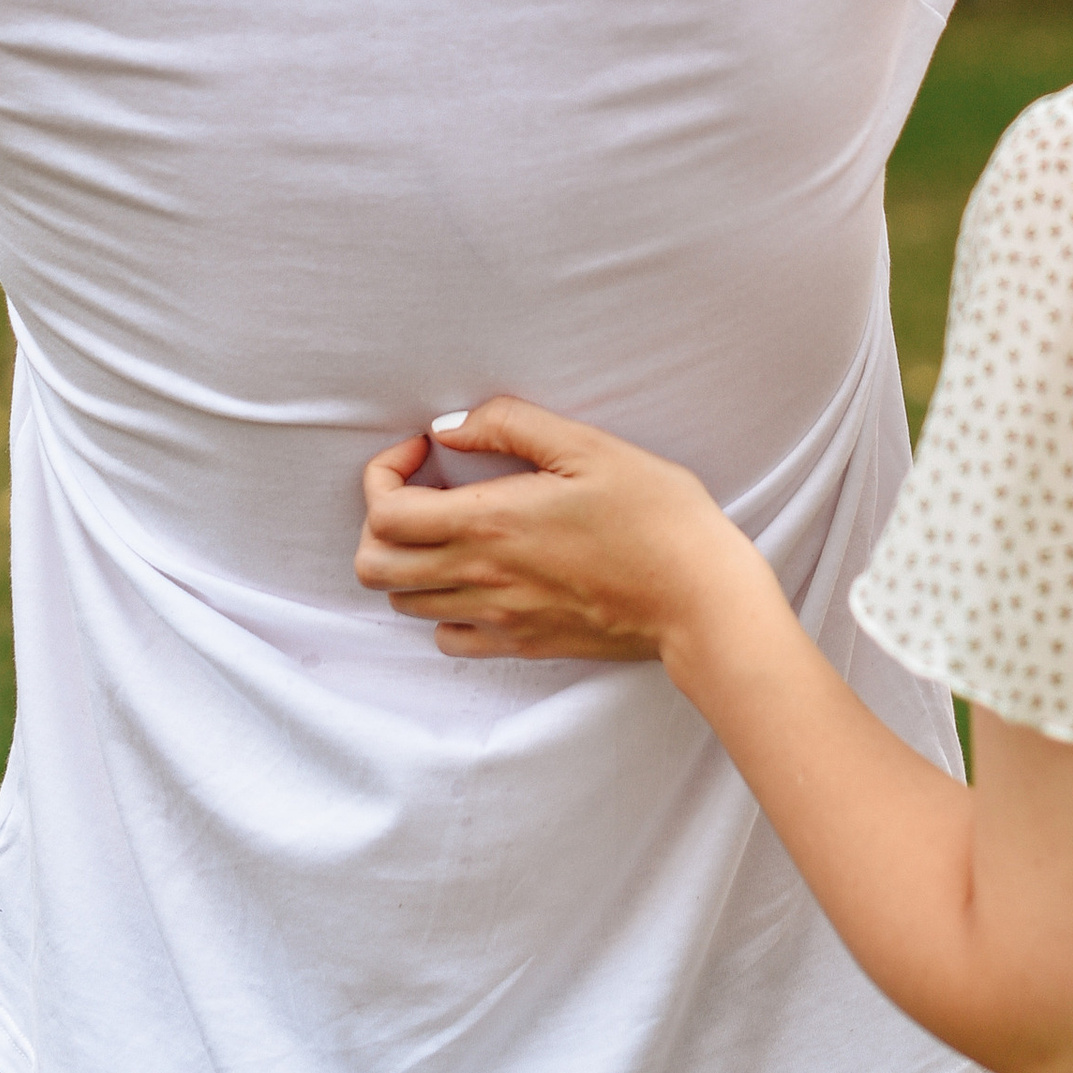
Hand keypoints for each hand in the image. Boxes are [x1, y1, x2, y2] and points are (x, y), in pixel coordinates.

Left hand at [354, 402, 757, 666]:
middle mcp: (481, 578)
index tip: (422, 451)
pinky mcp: (521, 646)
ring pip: (403, 604)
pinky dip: (442, 608)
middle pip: (374, 567)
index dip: (383, 474)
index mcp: (490, 523)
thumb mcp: (589, 446)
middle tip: (423, 491)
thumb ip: (509, 426)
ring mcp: (498, 620)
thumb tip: (448, 428)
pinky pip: (447, 638)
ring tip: (453, 528)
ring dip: (409, 561)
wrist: (698, 598)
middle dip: (381, 521)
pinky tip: (479, 576)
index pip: (383, 514)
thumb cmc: (655, 515)